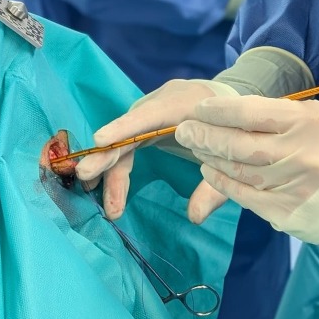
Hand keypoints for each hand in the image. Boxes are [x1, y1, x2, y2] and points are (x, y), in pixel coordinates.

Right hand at [76, 78, 236, 219]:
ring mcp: (151, 110)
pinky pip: (126, 142)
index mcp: (185, 102)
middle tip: (85, 176)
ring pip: (123, 138)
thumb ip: (215, 185)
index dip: (126, 127)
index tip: (100, 141)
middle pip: (129, 128)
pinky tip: (109, 193)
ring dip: (109, 169)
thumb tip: (194, 217)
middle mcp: (162, 101)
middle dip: (107, 153)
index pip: (151, 113)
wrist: (232, 105)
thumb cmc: (233, 129)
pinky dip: (117, 167)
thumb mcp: (230, 156)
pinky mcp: (146, 121)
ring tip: (108, 205)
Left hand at [176, 96, 318, 238]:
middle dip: (205, 136)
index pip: (251, 112)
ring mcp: (293, 188)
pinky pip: (247, 197)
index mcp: (309, 123)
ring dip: (211, 159)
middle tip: (184, 129)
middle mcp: (299, 155)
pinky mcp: (290, 215)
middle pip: (237, 144)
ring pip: (238, 172)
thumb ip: (286, 117)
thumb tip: (242, 116)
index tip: (200, 109)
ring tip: (197, 148)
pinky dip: (225, 183)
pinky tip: (213, 172)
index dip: (220, 110)